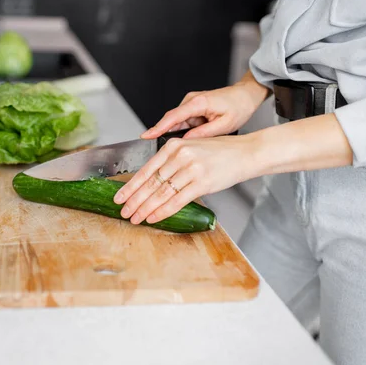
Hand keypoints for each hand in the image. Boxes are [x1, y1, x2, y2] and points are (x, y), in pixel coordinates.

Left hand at [113, 134, 258, 224]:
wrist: (245, 153)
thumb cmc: (219, 153)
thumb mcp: (191, 149)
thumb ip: (171, 161)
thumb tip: (152, 183)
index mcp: (174, 146)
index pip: (146, 169)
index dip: (130, 186)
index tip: (119, 197)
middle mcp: (180, 156)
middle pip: (151, 183)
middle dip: (134, 200)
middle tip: (123, 212)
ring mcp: (191, 169)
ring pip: (161, 193)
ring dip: (145, 208)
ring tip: (135, 218)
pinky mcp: (202, 183)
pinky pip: (177, 201)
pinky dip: (163, 211)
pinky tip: (153, 217)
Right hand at [142, 72, 268, 139]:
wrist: (246, 95)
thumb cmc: (239, 107)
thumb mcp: (224, 125)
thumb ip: (204, 134)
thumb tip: (186, 142)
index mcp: (198, 102)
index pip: (173, 116)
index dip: (158, 127)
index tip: (146, 136)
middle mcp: (191, 101)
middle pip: (171, 121)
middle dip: (164, 135)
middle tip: (160, 151)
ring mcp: (191, 104)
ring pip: (177, 123)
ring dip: (177, 135)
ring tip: (179, 148)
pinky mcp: (193, 109)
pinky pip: (183, 122)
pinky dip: (183, 132)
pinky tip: (187, 141)